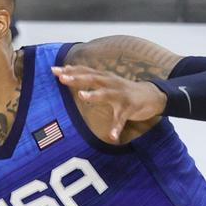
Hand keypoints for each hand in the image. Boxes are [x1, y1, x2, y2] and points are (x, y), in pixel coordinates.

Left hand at [51, 65, 165, 143]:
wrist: (152, 94)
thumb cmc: (123, 89)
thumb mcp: (105, 80)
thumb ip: (88, 76)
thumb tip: (68, 69)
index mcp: (103, 77)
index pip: (84, 71)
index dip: (70, 70)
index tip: (54, 70)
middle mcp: (111, 83)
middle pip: (92, 78)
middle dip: (77, 78)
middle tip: (63, 78)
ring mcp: (121, 95)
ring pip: (106, 94)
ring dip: (94, 94)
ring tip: (82, 96)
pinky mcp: (130, 107)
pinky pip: (121, 118)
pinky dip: (117, 127)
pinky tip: (112, 136)